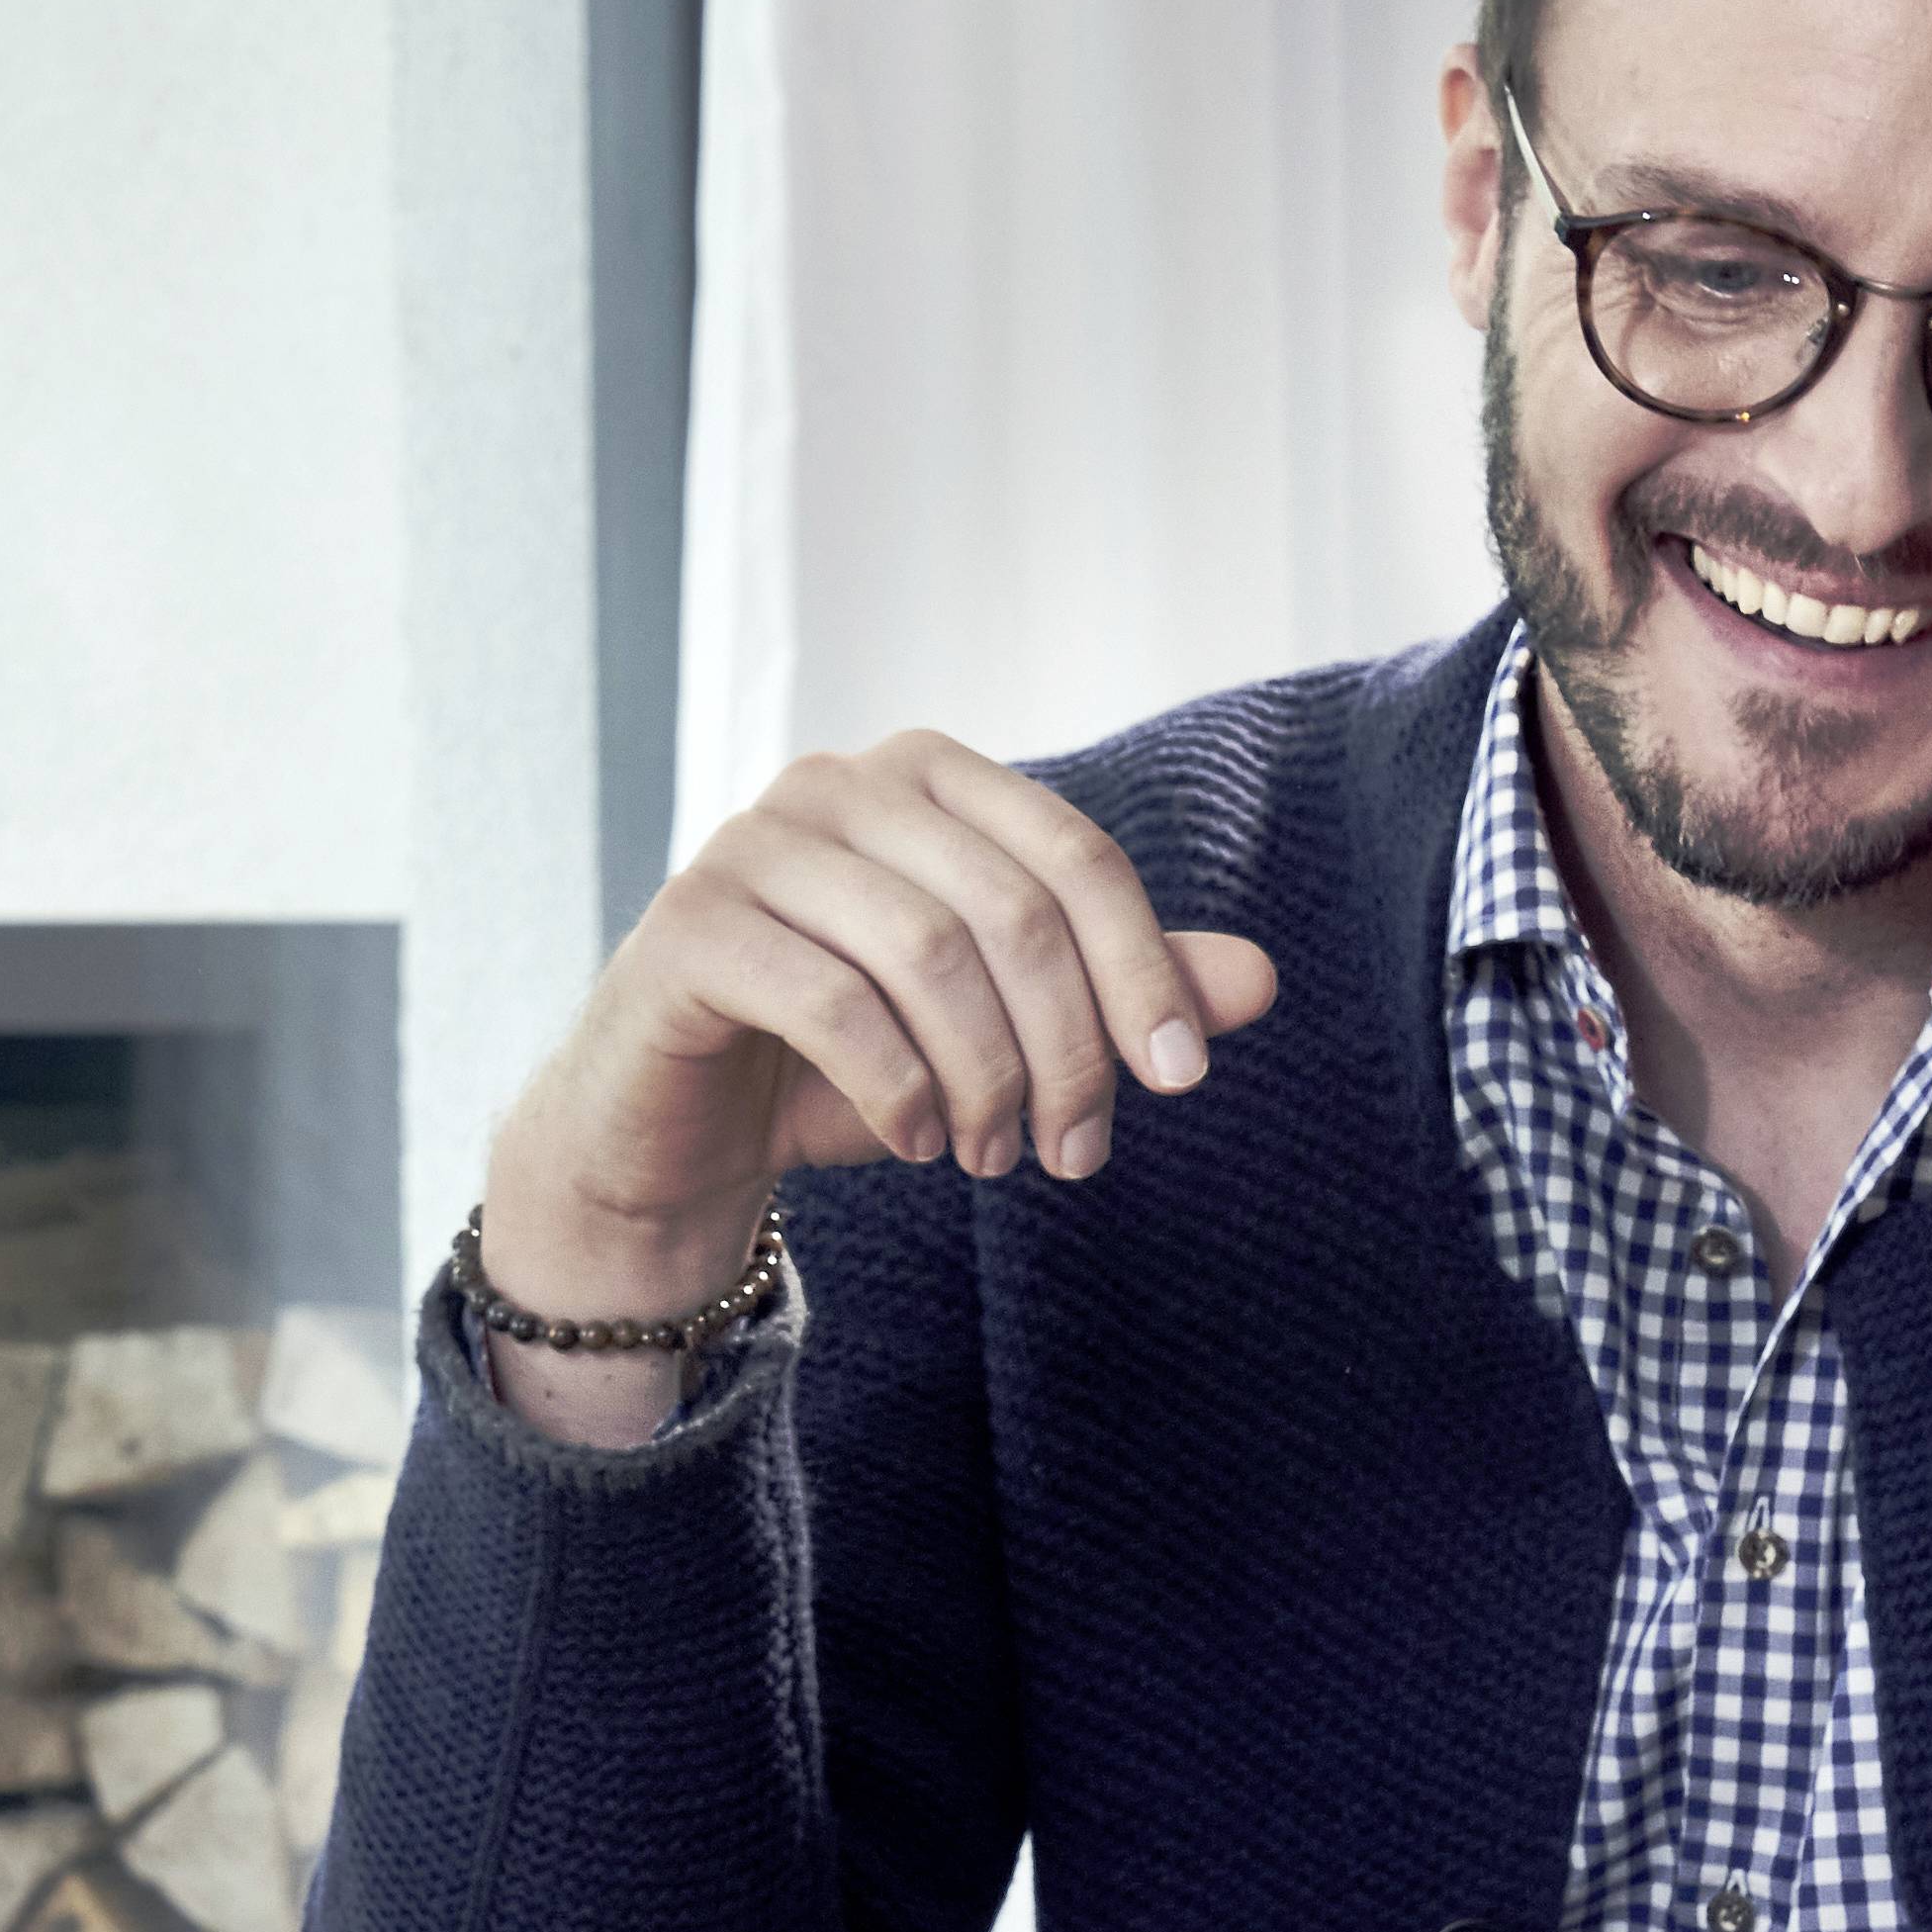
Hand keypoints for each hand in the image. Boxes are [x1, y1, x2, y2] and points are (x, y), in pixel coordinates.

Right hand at [475, 736, 1276, 1438]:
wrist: (672, 1133)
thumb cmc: (842, 1066)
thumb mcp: (999, 1032)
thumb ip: (1116, 993)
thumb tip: (1260, 981)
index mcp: (922, 774)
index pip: (1073, 857)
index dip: (1144, 969)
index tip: (1180, 1081)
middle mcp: (833, 783)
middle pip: (1010, 908)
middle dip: (1067, 1045)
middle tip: (1075, 1151)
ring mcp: (750, 844)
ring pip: (926, 952)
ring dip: (985, 1077)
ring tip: (992, 1157)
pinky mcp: (688, 926)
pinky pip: (830, 1001)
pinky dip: (896, 1086)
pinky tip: (916, 1139)